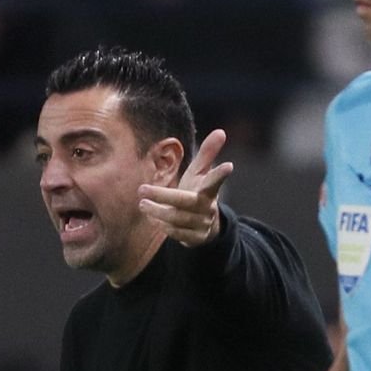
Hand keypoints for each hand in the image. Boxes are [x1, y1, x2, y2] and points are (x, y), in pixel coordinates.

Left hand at [137, 128, 233, 246]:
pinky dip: (163, 225)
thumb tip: (221, 131)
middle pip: (185, 201)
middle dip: (163, 196)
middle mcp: (207, 207)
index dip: (221, 174)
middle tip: (141, 189)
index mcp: (209, 190)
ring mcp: (202, 224)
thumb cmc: (198, 192)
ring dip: (157, 211)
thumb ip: (208, 153)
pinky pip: (176, 233)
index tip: (229, 165)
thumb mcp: (201, 174)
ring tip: (142, 204)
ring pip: (177, 218)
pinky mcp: (196, 238)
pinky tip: (153, 218)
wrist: (205, 226)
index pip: (215, 180)